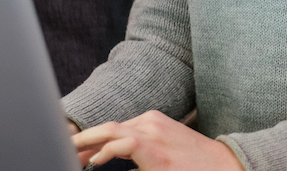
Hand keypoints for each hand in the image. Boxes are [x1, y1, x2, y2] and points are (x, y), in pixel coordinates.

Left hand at [73, 111, 244, 170]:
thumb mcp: (165, 150)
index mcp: (151, 121)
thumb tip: (116, 159)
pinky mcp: (155, 150)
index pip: (112, 128)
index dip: (89, 140)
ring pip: (110, 131)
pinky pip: (123, 143)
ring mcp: (153, 134)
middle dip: (81, 139)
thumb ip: (142, 150)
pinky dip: (105, 150)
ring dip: (84, 143)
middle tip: (61, 149)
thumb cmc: (196, 163)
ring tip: (66, 152)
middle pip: (106, 127)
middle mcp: (149, 122)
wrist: (225, 165)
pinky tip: (93, 160)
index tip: (73, 152)